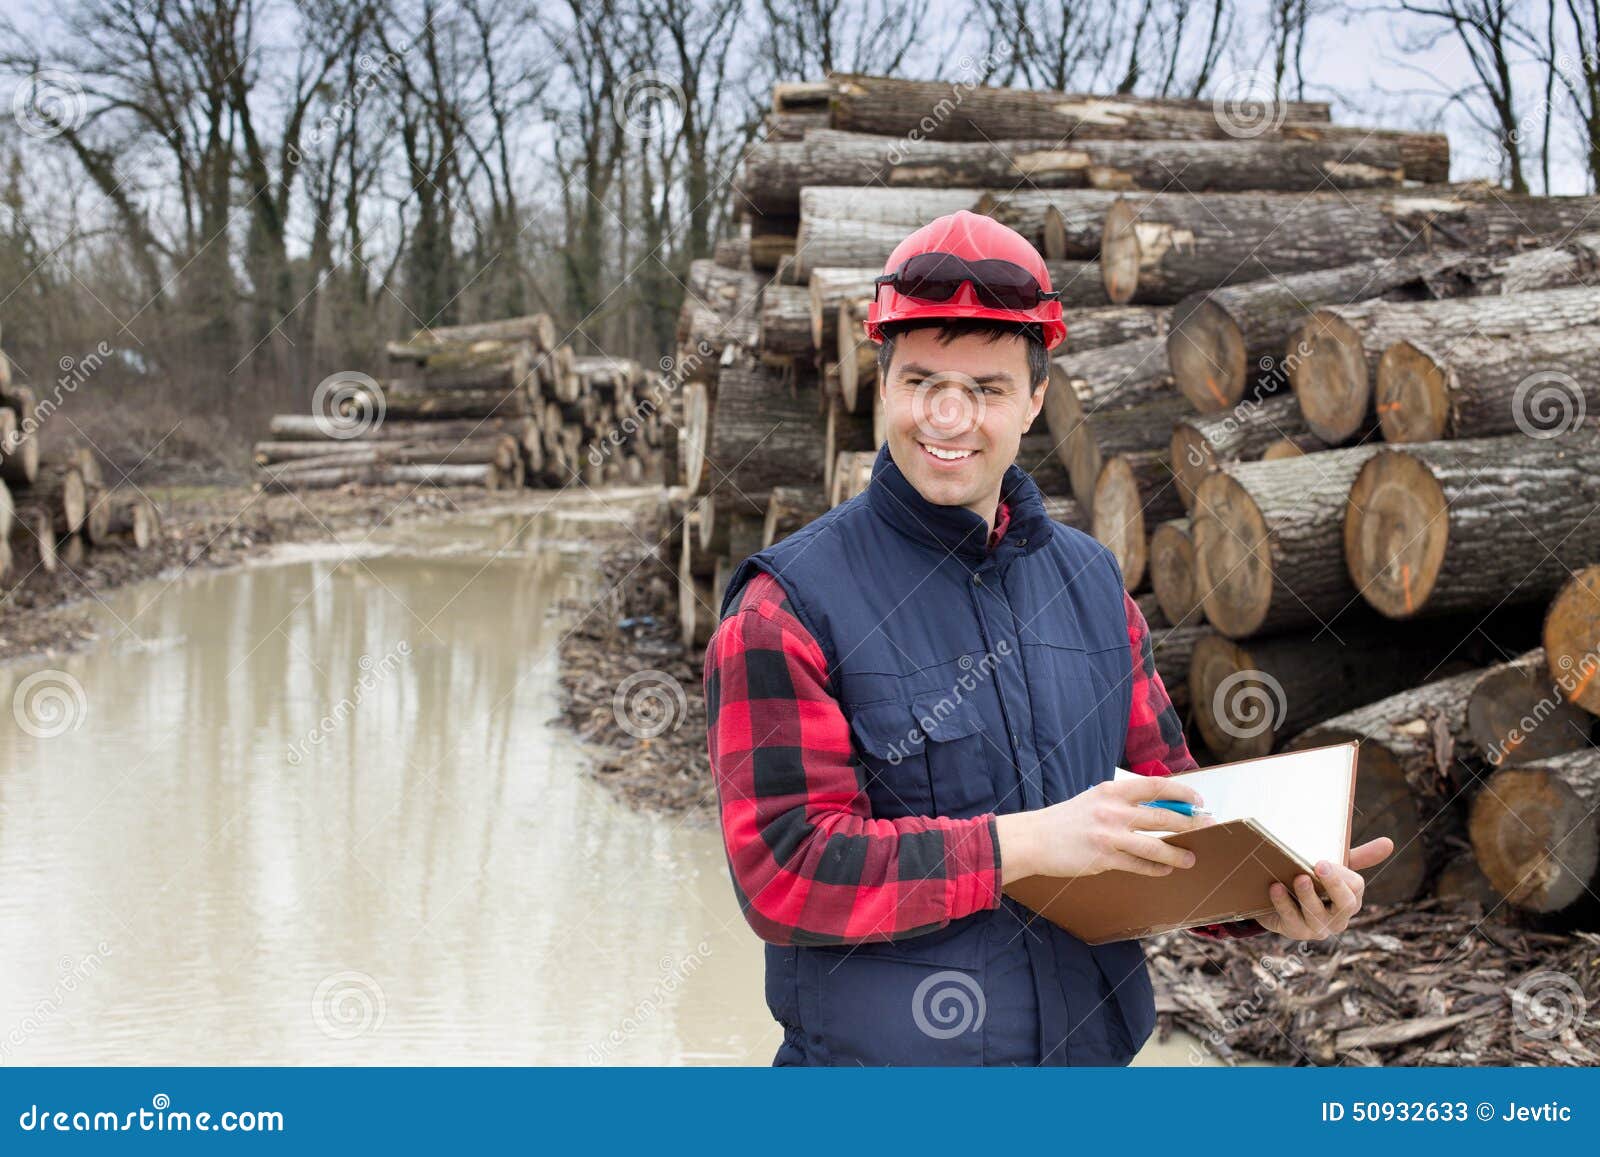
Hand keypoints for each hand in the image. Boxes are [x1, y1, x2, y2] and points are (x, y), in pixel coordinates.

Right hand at [996, 775, 1215, 883]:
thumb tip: (1161, 808)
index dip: (1182, 792)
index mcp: (1111, 790)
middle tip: (1206, 829)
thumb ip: (1123, 802)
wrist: (1034, 839)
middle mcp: (1113, 810)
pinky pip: (1139, 865)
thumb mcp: (1095, 800)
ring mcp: (1109, 835)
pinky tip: (1164, 870)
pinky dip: (1155, 869)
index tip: (1197, 800)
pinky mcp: (1104, 858)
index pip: (1156, 786)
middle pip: (1163, 817)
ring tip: (1190, 858)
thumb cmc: (1066, 820)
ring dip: (1178, 853)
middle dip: (1190, 824)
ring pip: (1156, 846)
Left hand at [1256, 837, 1393, 939]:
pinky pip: (1291, 919)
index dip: (1341, 876)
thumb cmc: (1315, 882)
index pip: (1355, 888)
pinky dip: (1283, 903)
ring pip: (1316, 914)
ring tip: (1298, 877)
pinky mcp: (1296, 932)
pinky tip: (1275, 888)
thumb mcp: (1335, 869)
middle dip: (1333, 885)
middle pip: (1344, 904)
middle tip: (1319, 865)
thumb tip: (1389, 842)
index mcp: (1350, 899)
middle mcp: (1338, 918)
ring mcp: (1318, 928)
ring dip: (1307, 895)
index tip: (1324, 862)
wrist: (1280, 902)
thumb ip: (1360, 858)